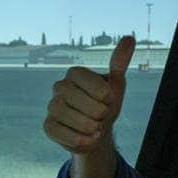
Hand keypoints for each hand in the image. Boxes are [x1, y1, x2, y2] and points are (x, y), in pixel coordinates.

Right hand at [43, 36, 134, 153]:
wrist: (96, 130)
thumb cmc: (105, 104)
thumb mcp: (116, 84)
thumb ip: (119, 62)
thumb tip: (129, 38)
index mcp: (74, 73)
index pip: (92, 83)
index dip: (105, 96)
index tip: (107, 99)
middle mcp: (59, 87)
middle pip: (83, 102)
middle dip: (100, 114)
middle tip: (101, 115)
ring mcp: (52, 106)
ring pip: (72, 118)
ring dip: (91, 127)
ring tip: (95, 127)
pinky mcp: (48, 125)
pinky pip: (62, 133)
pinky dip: (80, 139)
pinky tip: (87, 137)